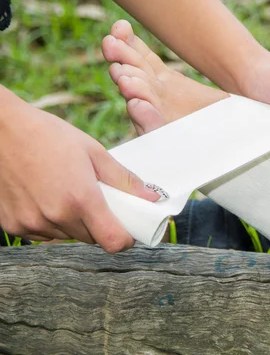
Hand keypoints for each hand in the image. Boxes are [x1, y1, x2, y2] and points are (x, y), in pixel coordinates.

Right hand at [0, 90, 159, 252]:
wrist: (1, 129)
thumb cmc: (49, 135)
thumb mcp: (94, 152)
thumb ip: (124, 180)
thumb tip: (152, 198)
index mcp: (80, 199)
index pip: (113, 242)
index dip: (126, 240)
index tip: (129, 229)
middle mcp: (56, 217)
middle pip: (91, 239)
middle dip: (101, 225)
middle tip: (99, 201)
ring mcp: (32, 223)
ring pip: (67, 236)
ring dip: (75, 223)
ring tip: (68, 193)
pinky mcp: (13, 225)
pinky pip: (44, 234)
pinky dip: (51, 222)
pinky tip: (47, 197)